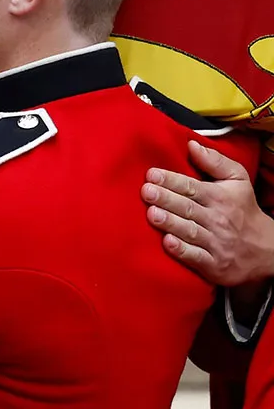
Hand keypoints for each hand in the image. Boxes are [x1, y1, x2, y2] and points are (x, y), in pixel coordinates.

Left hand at [144, 142, 273, 308]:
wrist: (267, 250)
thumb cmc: (243, 210)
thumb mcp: (238, 181)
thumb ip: (215, 161)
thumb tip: (190, 144)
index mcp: (220, 197)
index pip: (192, 187)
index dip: (171, 181)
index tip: (151, 174)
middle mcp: (217, 219)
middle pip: (188, 208)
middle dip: (166, 199)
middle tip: (146, 191)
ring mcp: (216, 243)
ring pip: (190, 231)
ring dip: (170, 223)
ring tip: (152, 213)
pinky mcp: (214, 265)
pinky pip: (196, 257)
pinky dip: (182, 250)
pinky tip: (167, 242)